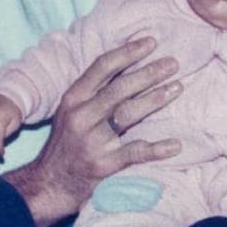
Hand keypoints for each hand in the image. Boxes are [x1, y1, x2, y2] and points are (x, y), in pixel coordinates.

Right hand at [5, 37, 181, 226]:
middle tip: (173, 63)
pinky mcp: (103, 165)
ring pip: (129, 114)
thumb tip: (128, 61)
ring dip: (156, 99)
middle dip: (149, 73)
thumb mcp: (71, 110)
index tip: (151, 42)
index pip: (102, 67)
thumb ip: (94, 90)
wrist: (49, 184)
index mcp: (73, 99)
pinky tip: (176, 144)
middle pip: (120, 88)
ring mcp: (92, 141)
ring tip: (178, 87)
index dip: (128, 52)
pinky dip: (157, 149)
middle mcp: (81, 116)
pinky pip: (135, 153)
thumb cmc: (67, 142)